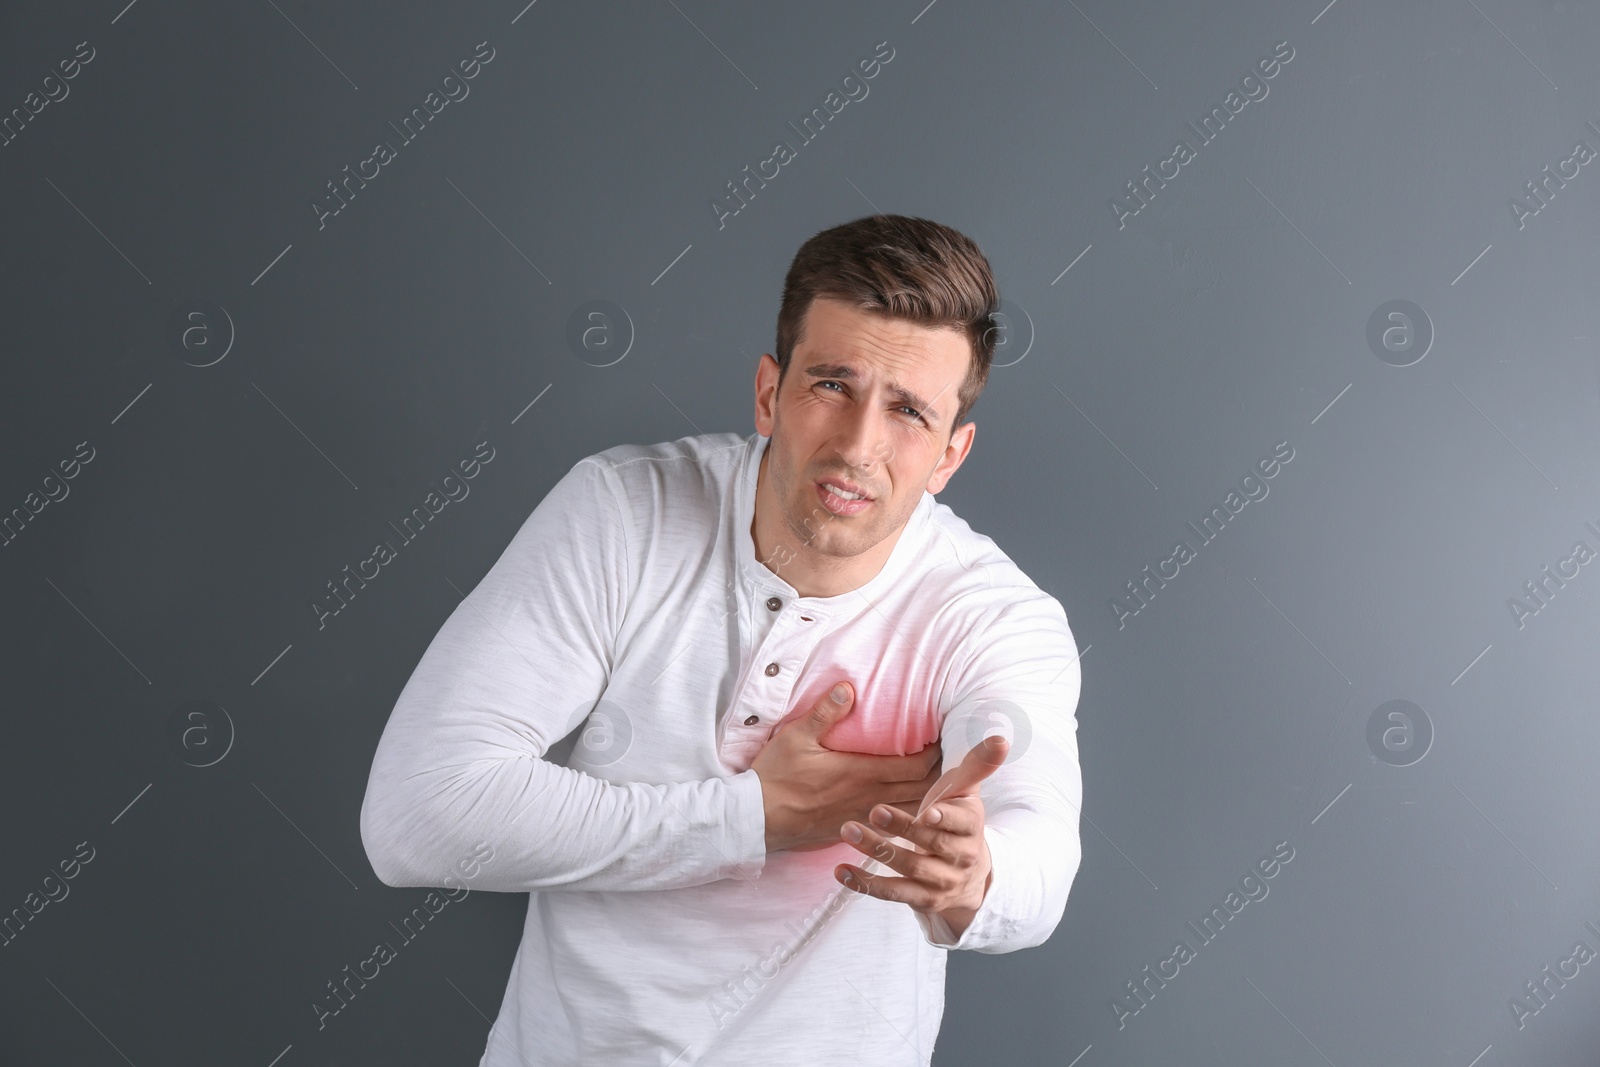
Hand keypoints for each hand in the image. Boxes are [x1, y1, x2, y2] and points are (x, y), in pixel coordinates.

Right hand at [752, 681, 942, 852]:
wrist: (757, 819)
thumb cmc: (776, 776)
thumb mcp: (796, 736)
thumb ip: (826, 712)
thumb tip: (849, 686)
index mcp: (863, 773)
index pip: (917, 766)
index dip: (939, 754)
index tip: (948, 740)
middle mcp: (870, 799)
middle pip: (924, 792)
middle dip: (943, 778)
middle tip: (956, 763)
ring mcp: (864, 818)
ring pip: (912, 813)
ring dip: (931, 801)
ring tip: (944, 788)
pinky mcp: (854, 831)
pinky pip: (893, 828)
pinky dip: (910, 819)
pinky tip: (915, 813)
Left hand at [832, 733, 1008, 938]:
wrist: (970, 876)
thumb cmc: (959, 822)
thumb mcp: (967, 794)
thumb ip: (976, 766)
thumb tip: (1000, 739)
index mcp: (971, 827)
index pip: (961, 823)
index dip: (945, 818)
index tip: (927, 811)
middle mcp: (959, 857)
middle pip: (931, 844)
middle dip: (903, 828)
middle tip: (874, 810)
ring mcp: (940, 882)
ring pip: (909, 869)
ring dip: (877, 850)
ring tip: (848, 830)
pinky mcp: (921, 900)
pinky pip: (892, 894)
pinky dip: (866, 884)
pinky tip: (842, 871)